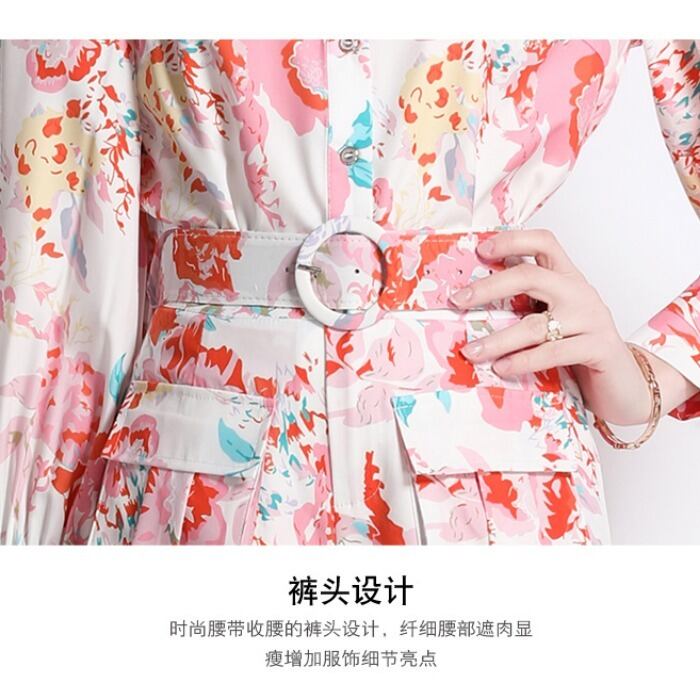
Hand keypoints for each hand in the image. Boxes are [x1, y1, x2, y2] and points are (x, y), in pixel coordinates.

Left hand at [448, 228, 655, 424]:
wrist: (625, 383)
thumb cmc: (579, 347)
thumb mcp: (553, 318)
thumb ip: (526, 304)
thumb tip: (472, 298)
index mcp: (567, 278)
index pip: (544, 242)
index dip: (512, 240)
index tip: (480, 249)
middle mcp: (580, 292)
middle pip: (529, 276)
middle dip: (488, 288)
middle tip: (457, 301)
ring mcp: (591, 319)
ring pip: (534, 325)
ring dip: (497, 339)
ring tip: (470, 351)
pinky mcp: (598, 348)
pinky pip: (553, 352)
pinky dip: (523, 361)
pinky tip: (501, 368)